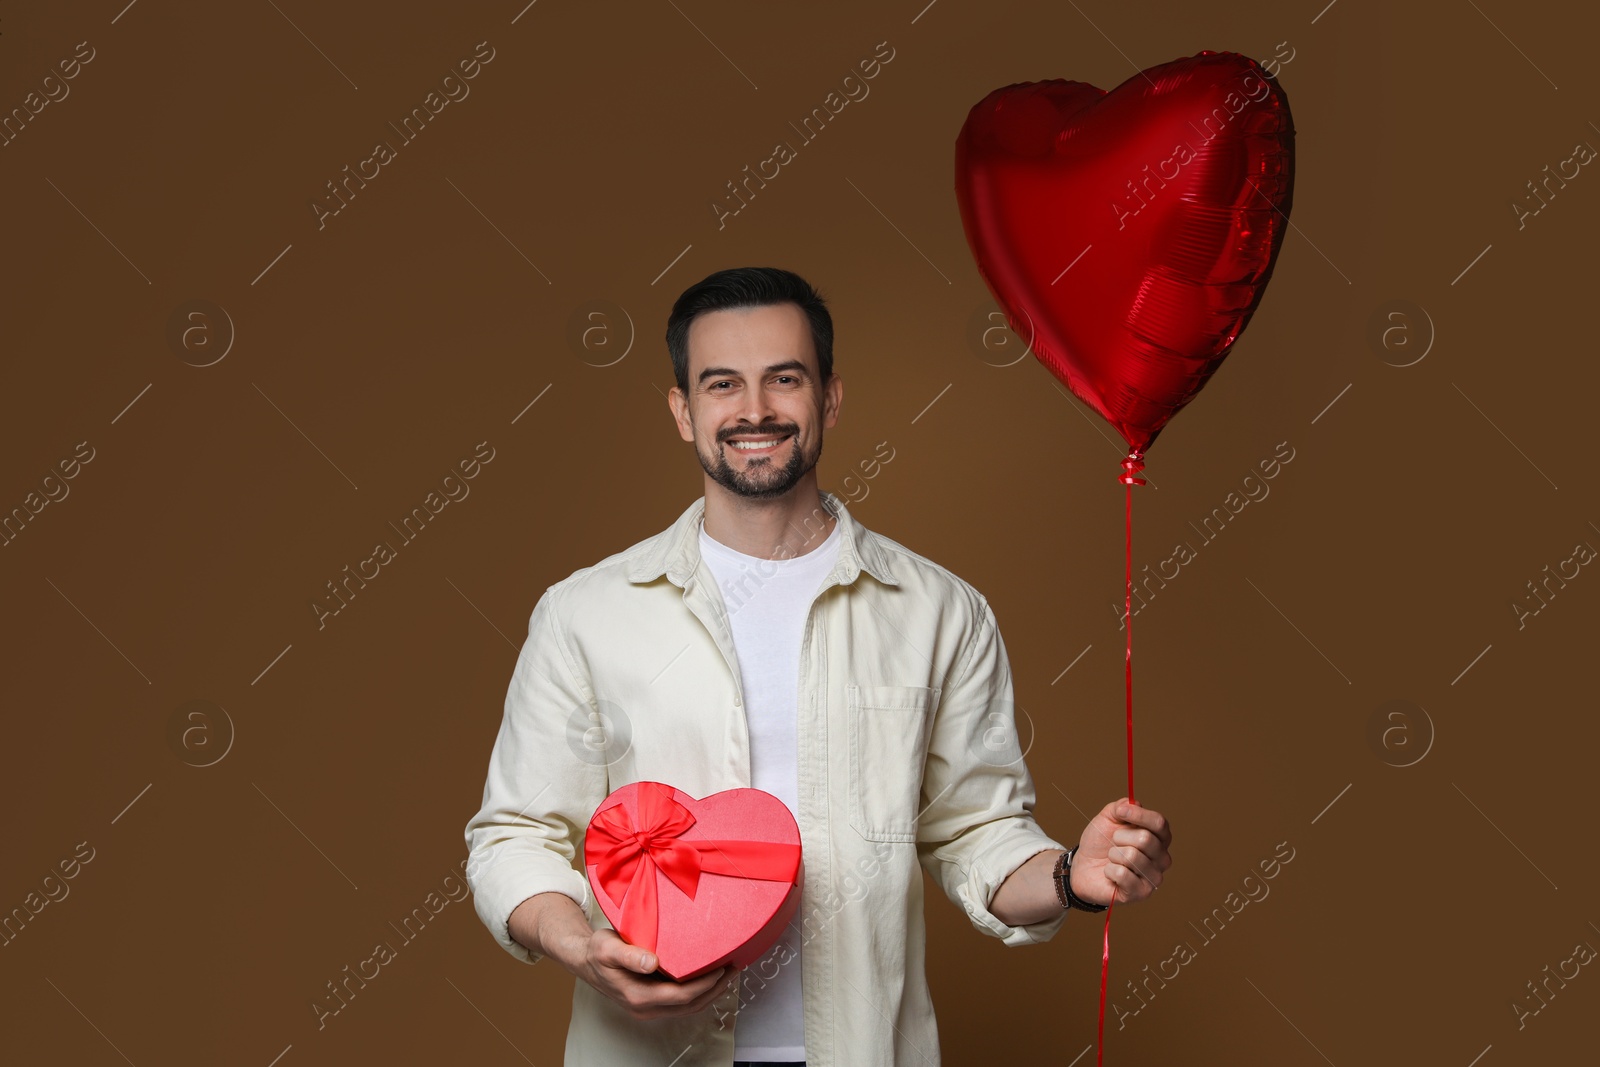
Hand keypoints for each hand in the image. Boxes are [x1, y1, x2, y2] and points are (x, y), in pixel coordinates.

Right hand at [570, 929, 733, 1020]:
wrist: (584, 959)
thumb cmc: (597, 951)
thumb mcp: (608, 948)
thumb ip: (629, 955)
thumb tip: (651, 963)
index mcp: (638, 996)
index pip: (681, 995)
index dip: (704, 984)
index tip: (721, 969)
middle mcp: (646, 1007)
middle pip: (690, 1005)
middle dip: (715, 989)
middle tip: (734, 970)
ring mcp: (649, 1007)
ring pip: (688, 1006)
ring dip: (710, 992)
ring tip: (729, 974)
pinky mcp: (652, 1001)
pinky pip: (681, 1002)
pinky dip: (699, 992)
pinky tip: (709, 977)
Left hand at [1070, 798, 1171, 905]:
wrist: (1083, 867)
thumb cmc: (1100, 843)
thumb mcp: (1107, 818)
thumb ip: (1121, 806)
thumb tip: (1133, 802)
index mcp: (1159, 837)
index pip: (1159, 823)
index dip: (1139, 815)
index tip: (1120, 812)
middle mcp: (1162, 857)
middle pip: (1145, 839)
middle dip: (1120, 838)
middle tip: (1113, 843)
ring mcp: (1154, 877)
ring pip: (1132, 856)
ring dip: (1113, 855)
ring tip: (1112, 859)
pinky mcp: (1141, 893)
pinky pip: (1123, 874)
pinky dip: (1109, 871)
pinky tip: (1110, 874)